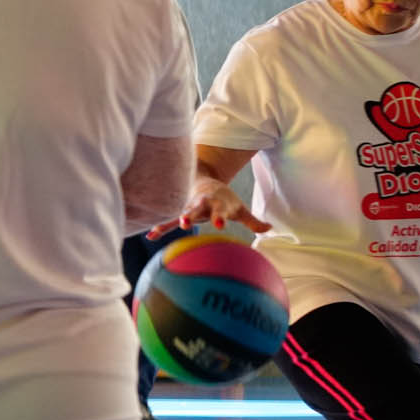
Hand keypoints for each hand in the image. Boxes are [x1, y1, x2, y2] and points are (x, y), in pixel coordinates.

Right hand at [148, 177, 269, 239]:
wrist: (206, 183)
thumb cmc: (225, 200)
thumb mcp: (239, 208)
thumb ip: (253, 221)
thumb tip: (269, 229)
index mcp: (217, 204)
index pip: (219, 211)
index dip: (219, 217)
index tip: (220, 225)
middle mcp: (201, 204)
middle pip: (195, 209)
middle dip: (189, 215)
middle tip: (185, 223)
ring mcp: (189, 208)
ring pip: (178, 214)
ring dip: (170, 221)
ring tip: (158, 230)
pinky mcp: (180, 213)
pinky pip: (169, 220)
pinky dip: (160, 227)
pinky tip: (150, 235)